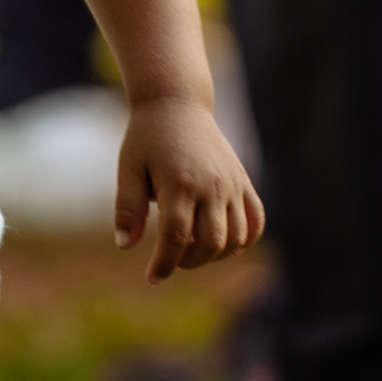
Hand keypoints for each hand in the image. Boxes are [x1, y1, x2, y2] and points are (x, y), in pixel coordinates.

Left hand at [114, 93, 263, 281]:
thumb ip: (127, 208)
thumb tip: (125, 246)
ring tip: (192, 248)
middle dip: (189, 261)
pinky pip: (256, 220)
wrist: (177, 103)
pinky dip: (244, 239)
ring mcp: (232, 184)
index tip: (153, 277)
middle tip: (171, 258)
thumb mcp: (128, 168)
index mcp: (179, 182)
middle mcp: (211, 185)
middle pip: (210, 243)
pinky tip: (223, 241)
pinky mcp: (243, 181)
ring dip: (215, 254)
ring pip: (236, 238)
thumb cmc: (147, 138)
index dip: (164, 263)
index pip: (176, 237)